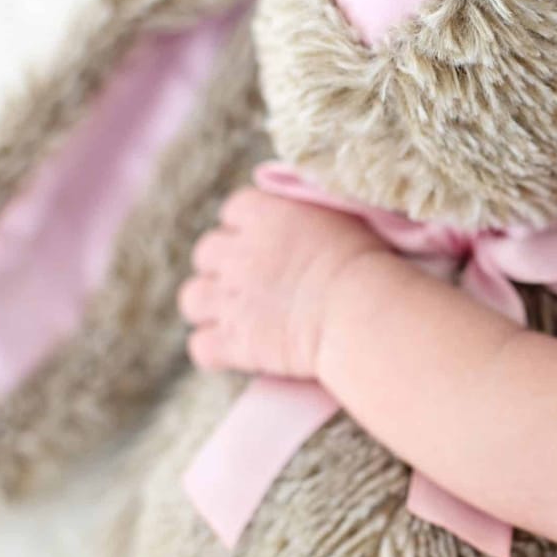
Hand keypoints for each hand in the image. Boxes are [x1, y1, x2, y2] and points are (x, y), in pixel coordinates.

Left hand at [177, 186, 388, 377]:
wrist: (360, 309)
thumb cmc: (364, 260)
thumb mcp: (339, 214)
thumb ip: (307, 208)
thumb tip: (301, 206)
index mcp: (262, 215)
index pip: (234, 210)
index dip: (248, 226)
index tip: (268, 240)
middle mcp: (236, 253)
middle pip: (207, 252)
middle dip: (224, 264)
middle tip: (254, 280)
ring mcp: (230, 299)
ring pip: (192, 297)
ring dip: (209, 304)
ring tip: (237, 314)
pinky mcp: (234, 342)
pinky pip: (201, 346)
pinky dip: (214, 349)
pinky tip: (236, 350)